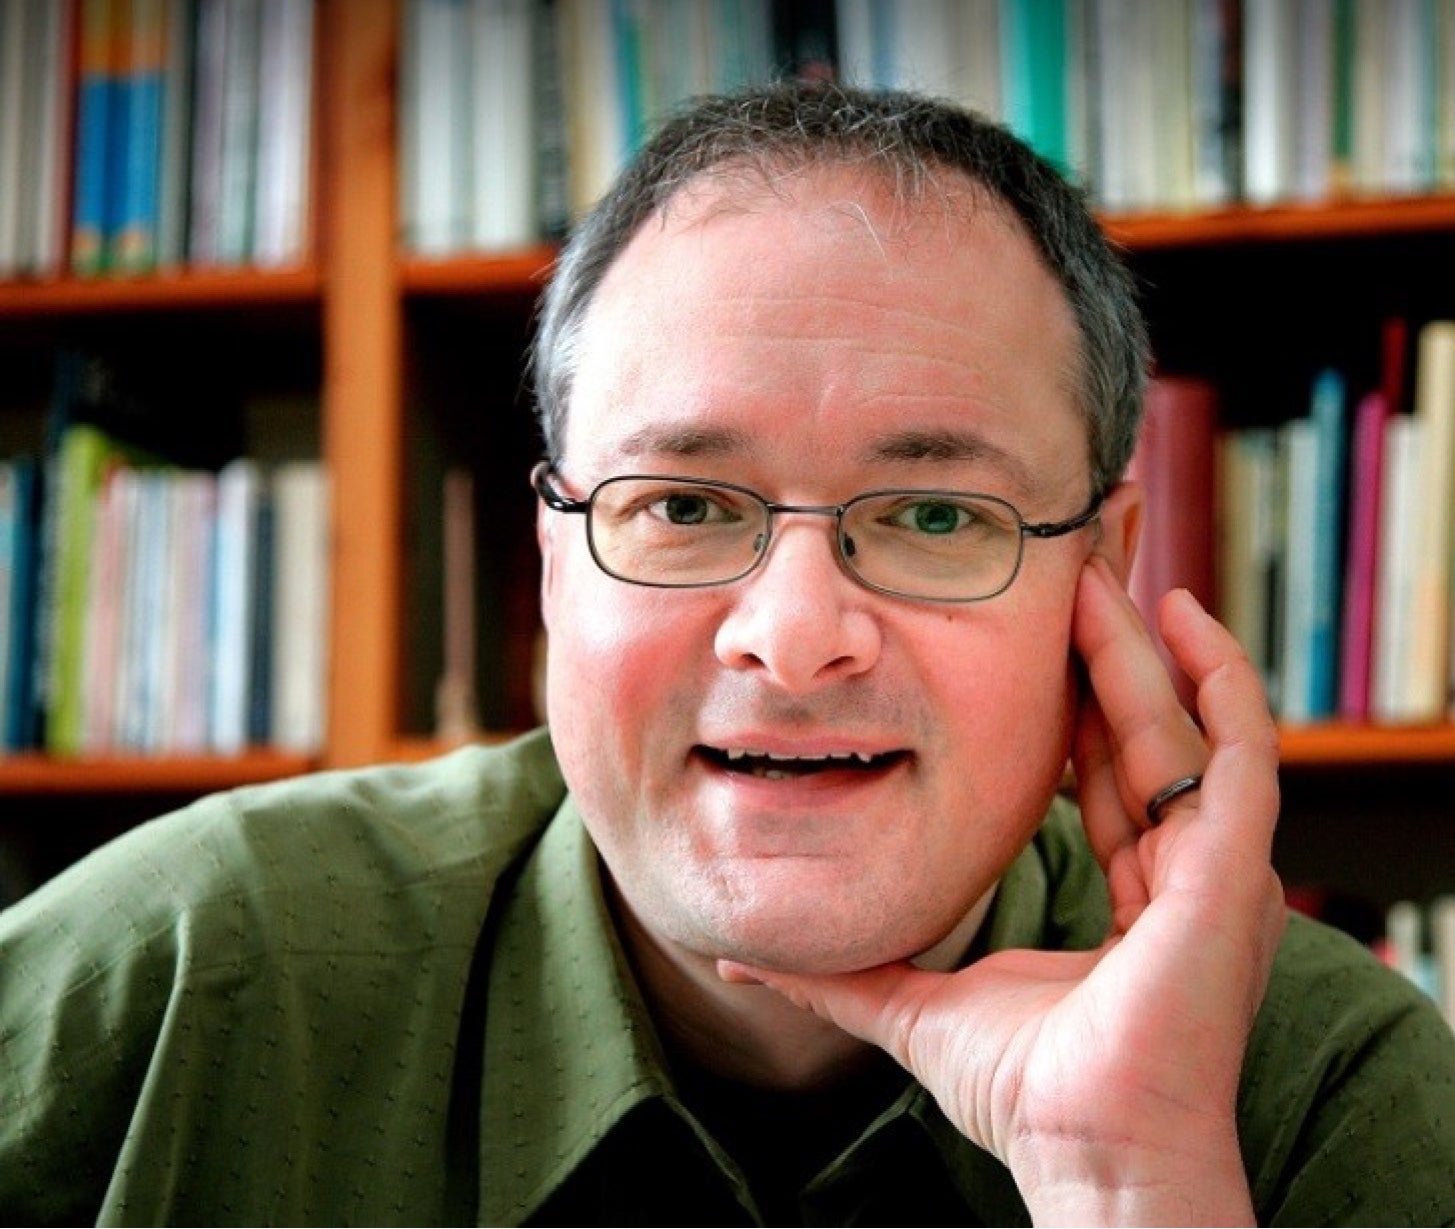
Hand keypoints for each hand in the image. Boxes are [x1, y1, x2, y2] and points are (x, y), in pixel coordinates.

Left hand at [719, 556, 1285, 1224]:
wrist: (1085, 1151)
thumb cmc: (1023, 1093)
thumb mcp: (914, 1004)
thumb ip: (837, 976)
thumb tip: (739, 961)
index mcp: (1133, 894)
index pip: (1103, 775)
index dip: (1072, 706)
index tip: (1029, 645)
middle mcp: (1185, 872)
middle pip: (1143, 736)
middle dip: (1105, 656)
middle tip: (1067, 578)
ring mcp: (1216, 868)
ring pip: (1184, 729)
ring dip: (1143, 650)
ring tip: (1100, 575)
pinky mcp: (1233, 868)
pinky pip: (1244, 752)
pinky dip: (1222, 680)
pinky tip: (1181, 617)